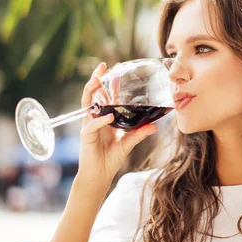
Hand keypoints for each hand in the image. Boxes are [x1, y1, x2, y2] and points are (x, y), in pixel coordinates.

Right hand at [77, 62, 156, 187]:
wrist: (99, 175)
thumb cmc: (111, 158)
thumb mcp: (128, 143)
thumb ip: (139, 133)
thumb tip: (155, 126)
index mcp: (106, 117)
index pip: (107, 95)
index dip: (110, 82)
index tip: (116, 67)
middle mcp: (96, 118)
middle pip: (93, 94)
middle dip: (96, 79)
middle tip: (102, 67)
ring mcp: (90, 126)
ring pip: (87, 104)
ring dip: (92, 92)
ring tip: (97, 81)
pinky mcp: (86, 136)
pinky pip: (92, 126)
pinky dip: (100, 120)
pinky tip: (108, 115)